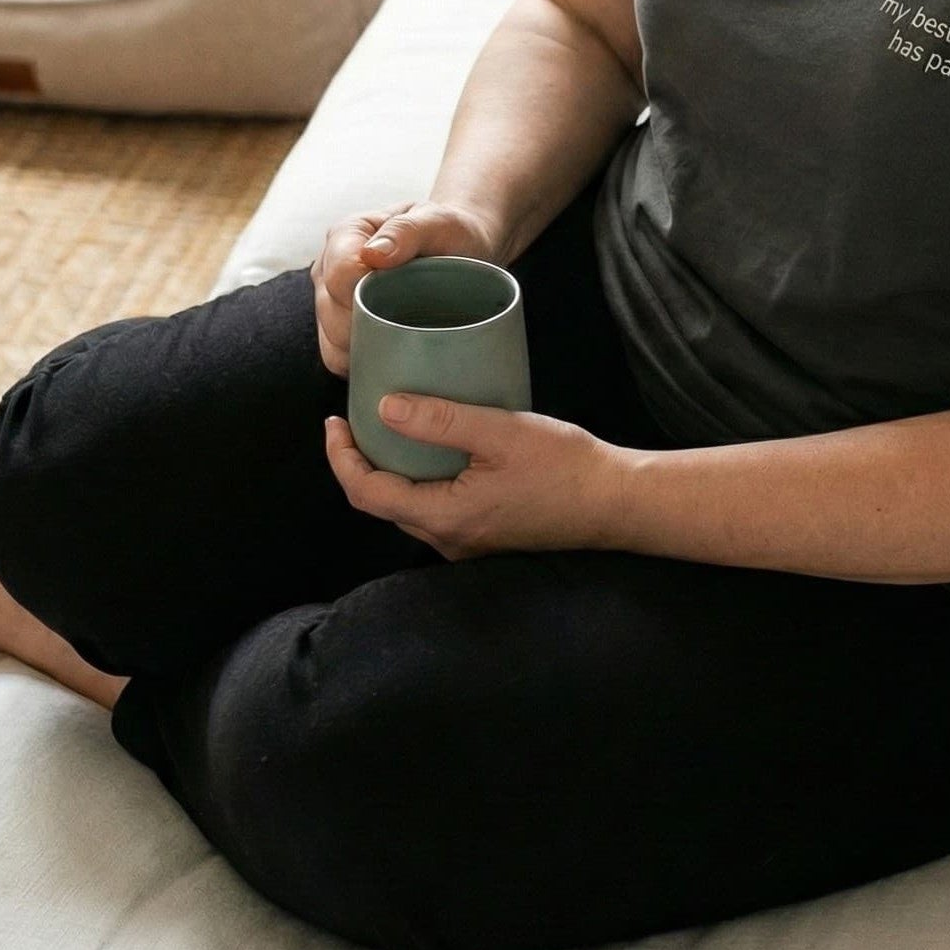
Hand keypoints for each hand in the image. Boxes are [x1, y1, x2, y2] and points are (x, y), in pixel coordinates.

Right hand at [310, 198, 501, 376]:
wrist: (461, 248)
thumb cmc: (449, 232)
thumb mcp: (438, 221)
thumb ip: (406, 231)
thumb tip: (372, 255)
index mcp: (347, 234)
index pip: (339, 276)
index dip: (368, 298)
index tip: (408, 305)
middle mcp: (330, 267)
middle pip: (331, 314)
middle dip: (370, 329)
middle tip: (415, 331)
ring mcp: (331, 300)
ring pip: (331, 343)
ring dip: (366, 352)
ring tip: (406, 345)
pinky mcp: (341, 327)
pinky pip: (339, 358)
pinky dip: (366, 364)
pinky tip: (395, 358)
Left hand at [324, 394, 634, 560]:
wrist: (615, 502)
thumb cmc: (565, 466)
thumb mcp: (501, 432)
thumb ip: (441, 420)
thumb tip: (384, 407)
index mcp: (445, 518)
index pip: (367, 493)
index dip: (341, 458)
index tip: (333, 421)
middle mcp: (449, 540)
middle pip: (382, 503)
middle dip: (359, 463)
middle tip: (354, 419)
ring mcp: (468, 542)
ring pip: (409, 507)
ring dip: (389, 471)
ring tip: (387, 428)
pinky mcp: (485, 535)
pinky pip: (435, 508)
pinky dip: (419, 479)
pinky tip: (432, 450)